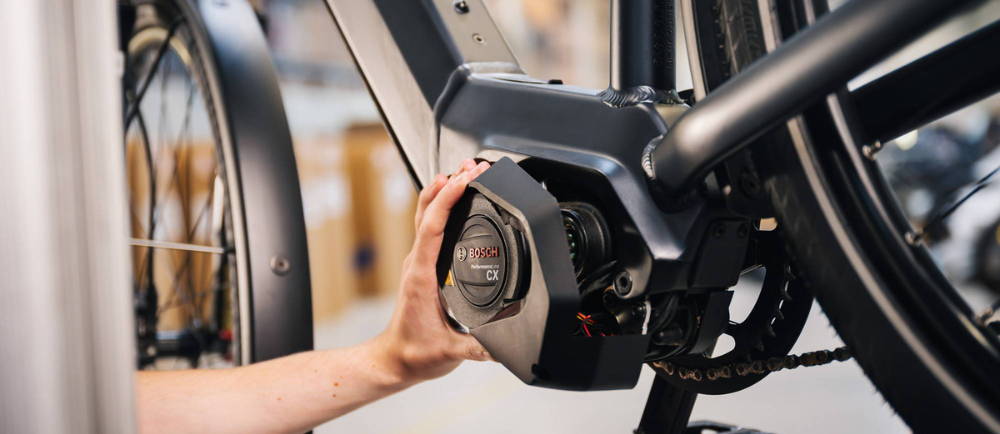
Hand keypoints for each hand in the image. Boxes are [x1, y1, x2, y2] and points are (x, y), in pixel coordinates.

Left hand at [373, 159, 492, 383]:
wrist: (394, 360)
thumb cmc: (414, 353)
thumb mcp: (449, 352)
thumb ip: (477, 349)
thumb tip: (503, 345)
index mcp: (422, 275)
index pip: (433, 226)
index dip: (448, 199)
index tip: (465, 180)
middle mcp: (417, 262)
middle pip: (427, 210)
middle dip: (449, 183)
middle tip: (472, 167)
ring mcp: (419, 261)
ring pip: (426, 214)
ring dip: (445, 190)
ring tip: (467, 172)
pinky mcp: (423, 265)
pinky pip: (431, 226)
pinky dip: (443, 206)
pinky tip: (457, 200)